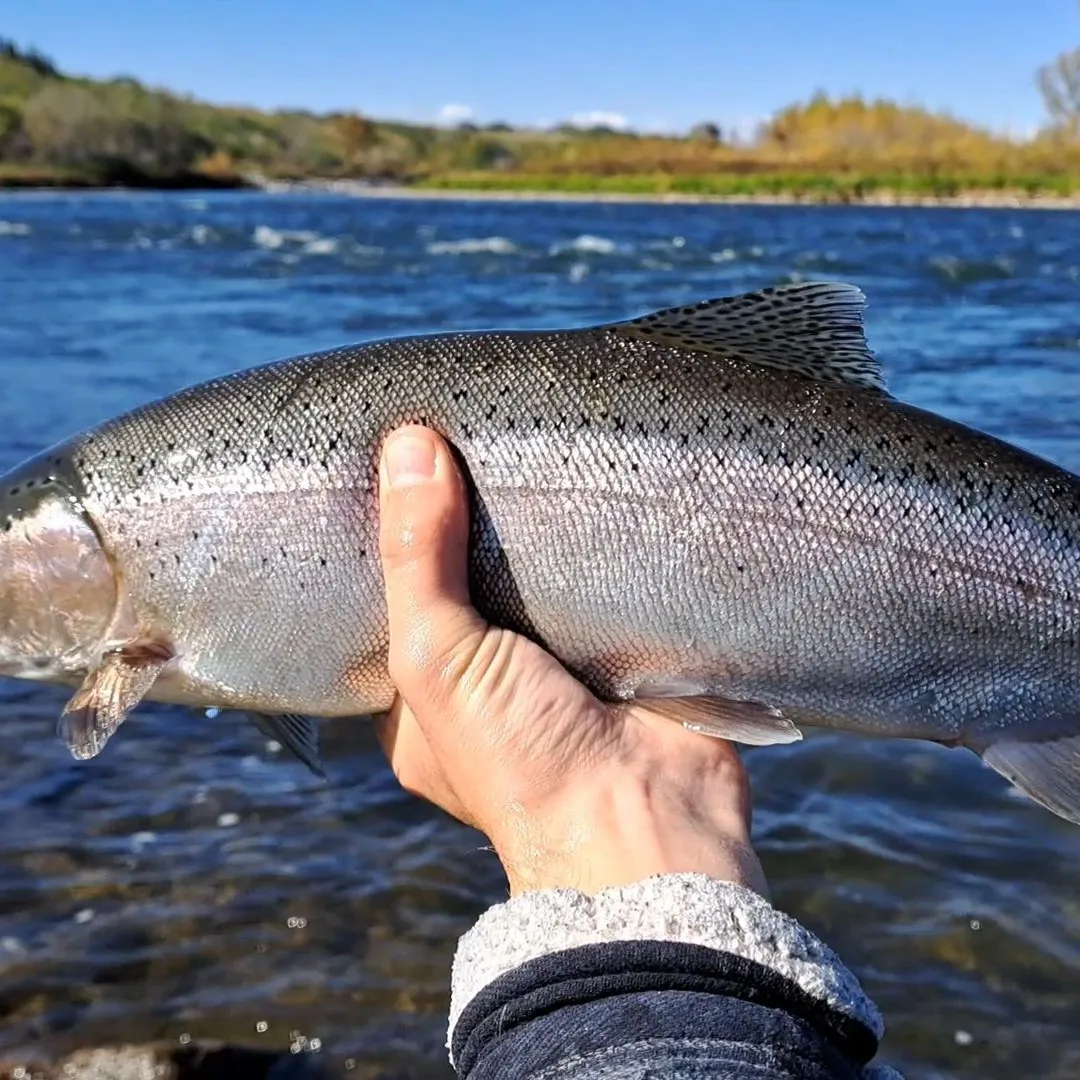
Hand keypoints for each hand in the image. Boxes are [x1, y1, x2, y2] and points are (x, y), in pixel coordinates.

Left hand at [373, 424, 767, 898]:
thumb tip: (406, 444)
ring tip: (524, 443)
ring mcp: (557, 670)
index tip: (392, 471)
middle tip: (461, 440)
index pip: (392, 609)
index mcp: (421, 706)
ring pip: (535, 580)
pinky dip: (595, 544)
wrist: (651, 820)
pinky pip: (599, 583)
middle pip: (468, 585)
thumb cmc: (520, 761)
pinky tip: (589, 484)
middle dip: (468, 525)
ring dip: (537, 530)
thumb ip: (416, 557)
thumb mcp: (437, 660)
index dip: (391, 545)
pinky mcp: (620, 652)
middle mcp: (485, 688)